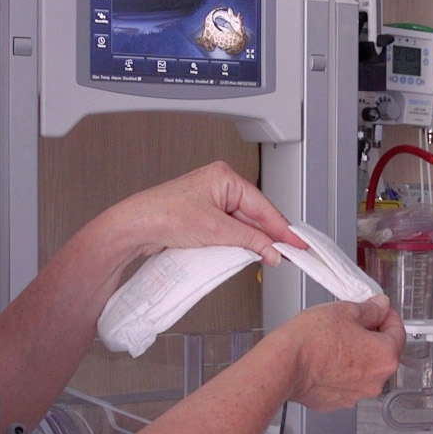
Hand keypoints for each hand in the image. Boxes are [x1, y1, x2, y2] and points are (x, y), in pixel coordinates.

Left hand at [102, 162, 305, 266]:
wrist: (135, 227)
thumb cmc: (164, 215)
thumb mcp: (216, 230)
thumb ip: (249, 240)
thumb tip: (271, 250)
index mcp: (225, 177)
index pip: (263, 206)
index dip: (283, 228)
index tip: (297, 243)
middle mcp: (219, 185)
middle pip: (255, 215)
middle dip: (268, 236)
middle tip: (286, 255)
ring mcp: (210, 201)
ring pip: (243, 224)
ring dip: (252, 241)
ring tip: (266, 256)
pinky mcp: (203, 216)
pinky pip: (229, 229)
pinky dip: (238, 242)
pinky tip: (245, 252)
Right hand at [276, 297, 404, 409]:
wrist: (283, 366)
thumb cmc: (312, 340)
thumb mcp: (345, 311)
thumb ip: (370, 309)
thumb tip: (381, 306)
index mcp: (385, 356)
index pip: (399, 332)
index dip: (388, 315)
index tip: (379, 308)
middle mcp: (376, 381)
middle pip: (383, 353)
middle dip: (372, 336)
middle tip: (353, 322)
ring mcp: (356, 395)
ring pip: (364, 369)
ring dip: (356, 355)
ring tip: (334, 340)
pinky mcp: (337, 402)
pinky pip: (346, 382)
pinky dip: (340, 371)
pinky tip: (325, 358)